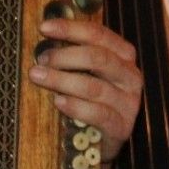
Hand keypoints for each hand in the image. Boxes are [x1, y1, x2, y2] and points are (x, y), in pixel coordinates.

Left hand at [30, 17, 142, 152]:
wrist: (105, 140)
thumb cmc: (93, 100)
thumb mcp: (89, 72)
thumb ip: (75, 54)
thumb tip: (46, 34)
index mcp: (124, 56)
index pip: (100, 35)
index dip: (71, 29)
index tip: (44, 28)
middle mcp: (130, 76)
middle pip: (99, 58)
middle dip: (65, 56)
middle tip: (41, 59)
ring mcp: (129, 102)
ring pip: (94, 87)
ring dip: (62, 80)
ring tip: (38, 77)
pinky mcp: (121, 127)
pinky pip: (98, 114)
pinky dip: (75, 106)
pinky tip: (58, 101)